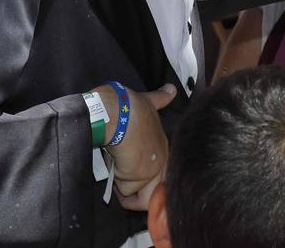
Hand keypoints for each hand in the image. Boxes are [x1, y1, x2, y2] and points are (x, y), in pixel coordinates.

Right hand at [103, 83, 175, 211]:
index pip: (162, 170)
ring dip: (126, 187)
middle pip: (154, 188)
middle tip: (123, 174)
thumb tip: (172, 89)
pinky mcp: (138, 179)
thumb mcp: (149, 101)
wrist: (116, 112)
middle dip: (138, 188)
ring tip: (116, 168)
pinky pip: (126, 193)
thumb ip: (161, 98)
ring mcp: (152, 171)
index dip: (148, 174)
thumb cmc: (129, 106)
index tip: (134, 169)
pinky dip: (117, 186)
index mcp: (163, 146)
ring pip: (139, 194)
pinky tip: (112, 169)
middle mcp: (162, 160)